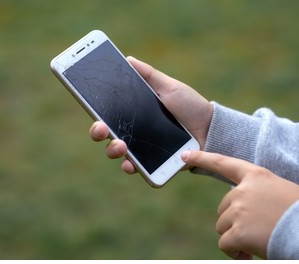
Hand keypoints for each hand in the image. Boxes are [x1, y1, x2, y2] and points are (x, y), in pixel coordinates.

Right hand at [89, 56, 212, 173]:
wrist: (211, 128)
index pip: (107, 113)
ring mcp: (141, 149)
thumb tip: (128, 59)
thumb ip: (149, 75)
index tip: (87, 103)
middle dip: (97, 131)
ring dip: (112, 149)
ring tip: (120, 144)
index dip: (95, 110)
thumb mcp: (170, 87)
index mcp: (134, 113)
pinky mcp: (153, 165)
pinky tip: (130, 163)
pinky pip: (137, 168)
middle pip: (105, 134)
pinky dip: (130, 167)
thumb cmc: (190, 106)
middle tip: (100, 127)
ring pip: (116, 152)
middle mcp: (133, 132)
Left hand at [181, 150, 298, 258]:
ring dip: (236, 237)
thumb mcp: (281, 191)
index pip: (223, 163)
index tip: (185, 156)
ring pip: (223, 227)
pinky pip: (225, 244)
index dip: (202, 158)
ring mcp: (239, 210)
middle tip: (256, 231)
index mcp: (256, 175)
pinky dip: (235, 252)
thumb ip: (259, 193)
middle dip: (235, 222)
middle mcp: (243, 190)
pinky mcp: (239, 231)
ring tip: (258, 240)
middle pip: (223, 208)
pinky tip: (251, 254)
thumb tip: (241, 208)